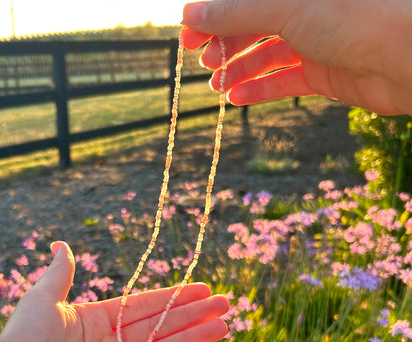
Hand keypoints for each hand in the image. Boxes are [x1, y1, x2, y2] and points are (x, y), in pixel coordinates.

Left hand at [0, 242, 228, 341]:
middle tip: (226, 305)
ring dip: (193, 339)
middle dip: (193, 316)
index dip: (173, 296)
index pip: (142, 305)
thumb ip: (60, 275)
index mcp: (92, 320)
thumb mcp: (41, 301)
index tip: (203, 288)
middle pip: (159, 327)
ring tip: (225, 327)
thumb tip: (62, 245)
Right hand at [181, 0, 411, 115]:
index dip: (214, 14)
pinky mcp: (323, 72)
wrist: (406, 60)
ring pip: (266, 55)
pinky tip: (237, 98)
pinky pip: (283, 80)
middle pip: (253, 25)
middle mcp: (306, 9)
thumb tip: (192, 14)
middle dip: (225, 44)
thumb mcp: (287, 9)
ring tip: (217, 87)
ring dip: (239, 70)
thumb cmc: (356, 19)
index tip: (187, 36)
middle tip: (203, 63)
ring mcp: (315, 41)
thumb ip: (238, 12)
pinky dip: (260, 89)